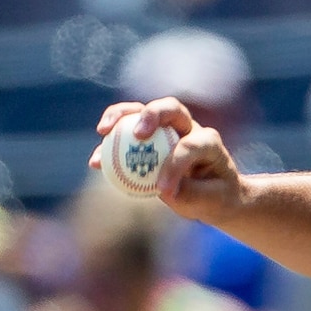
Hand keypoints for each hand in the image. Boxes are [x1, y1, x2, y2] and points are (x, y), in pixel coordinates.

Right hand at [94, 99, 248, 224]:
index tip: (164, 191)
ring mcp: (166, 130)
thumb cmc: (216, 197)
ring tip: (102, 132)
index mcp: (209, 142)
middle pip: (169, 108)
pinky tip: (94, 162)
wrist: (214, 194)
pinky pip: (124, 135)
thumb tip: (161, 190)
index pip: (191, 146)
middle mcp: (188, 128)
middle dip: (151, 115)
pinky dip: (109, 145)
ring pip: (141, 112)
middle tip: (137, 134)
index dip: (176, 166)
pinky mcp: (148, 139)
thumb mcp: (210, 201)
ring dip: (119, 116)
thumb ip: (189, 194)